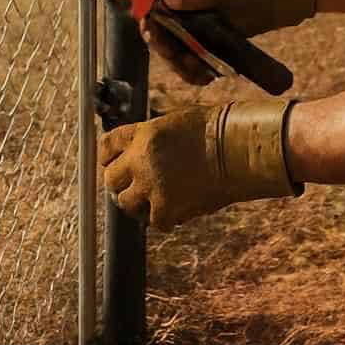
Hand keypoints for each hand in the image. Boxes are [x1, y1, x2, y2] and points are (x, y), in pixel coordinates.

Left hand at [99, 100, 300, 229]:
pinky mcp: (166, 208)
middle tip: (134, 186)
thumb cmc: (218, 131)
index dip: (107, 156)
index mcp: (144, 133)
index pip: (107, 145)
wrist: (238, 149)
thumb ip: (155, 138)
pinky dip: (164, 218)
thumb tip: (144, 151)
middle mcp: (140, 159)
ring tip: (154, 200)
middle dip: (120, 182)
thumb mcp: (178, 123)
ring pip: (125, 203)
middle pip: (110, 177)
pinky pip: (153, 221)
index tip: (112, 163)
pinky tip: (177, 210)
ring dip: (137, 203)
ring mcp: (151, 185)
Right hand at [142, 0, 314, 85]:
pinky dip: (193, 70)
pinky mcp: (195, 39)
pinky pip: (187, 58)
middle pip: (156, 30)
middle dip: (167, 48)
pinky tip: (206, 75)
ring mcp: (182, 22)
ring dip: (181, 63)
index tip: (155, 35)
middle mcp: (172, 2)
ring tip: (200, 71)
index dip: (148, 19)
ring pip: (170, 48)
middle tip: (183, 59)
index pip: (147, 0)